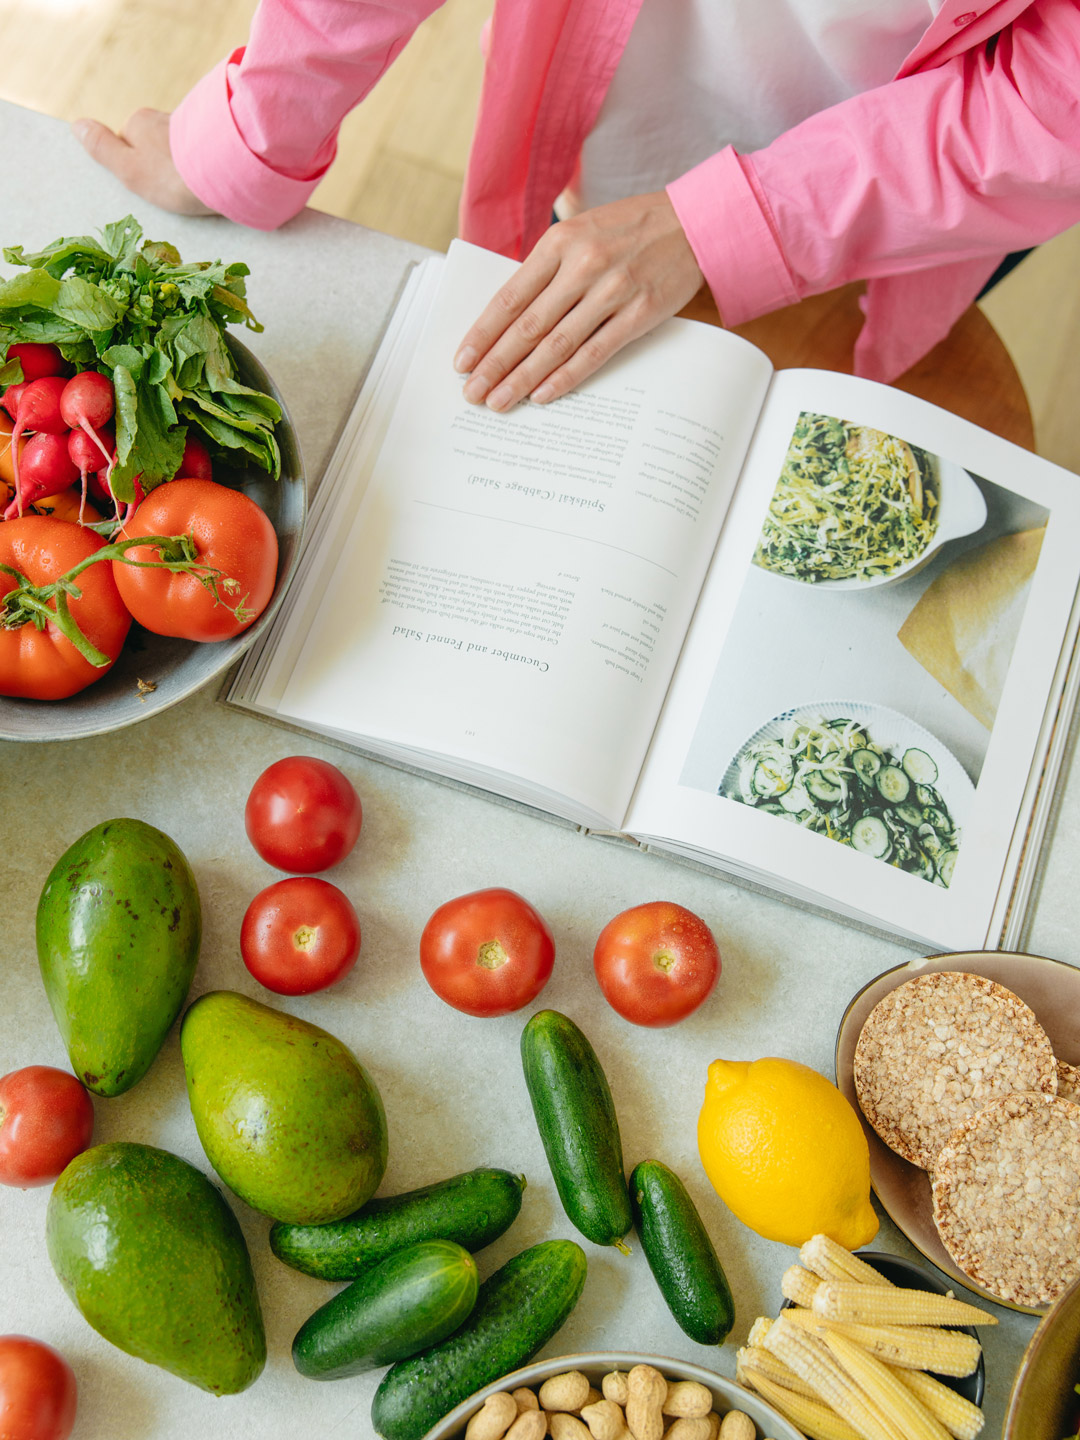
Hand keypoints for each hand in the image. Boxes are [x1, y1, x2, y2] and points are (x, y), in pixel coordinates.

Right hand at [71, 109, 216, 217]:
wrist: (227, 170)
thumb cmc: (172, 175)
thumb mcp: (129, 169)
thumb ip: (103, 148)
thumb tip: (77, 125)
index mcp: (138, 123)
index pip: (128, 144)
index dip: (136, 169)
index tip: (151, 187)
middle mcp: (164, 118)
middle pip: (155, 146)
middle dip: (162, 167)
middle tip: (174, 191)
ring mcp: (192, 124)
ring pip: (180, 149)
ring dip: (185, 166)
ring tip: (195, 188)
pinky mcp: (217, 136)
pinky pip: (203, 152)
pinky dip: (204, 165)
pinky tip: (212, 180)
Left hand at [453, 191, 704, 410]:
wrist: (694, 222)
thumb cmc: (631, 229)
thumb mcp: (581, 232)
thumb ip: (548, 269)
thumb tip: (511, 317)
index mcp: (560, 242)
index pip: (510, 297)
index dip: (483, 333)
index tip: (463, 360)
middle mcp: (582, 265)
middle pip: (527, 327)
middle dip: (494, 365)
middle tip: (472, 393)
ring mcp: (612, 291)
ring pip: (556, 345)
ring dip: (522, 378)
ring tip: (499, 400)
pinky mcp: (639, 314)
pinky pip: (594, 353)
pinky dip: (564, 377)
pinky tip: (542, 394)